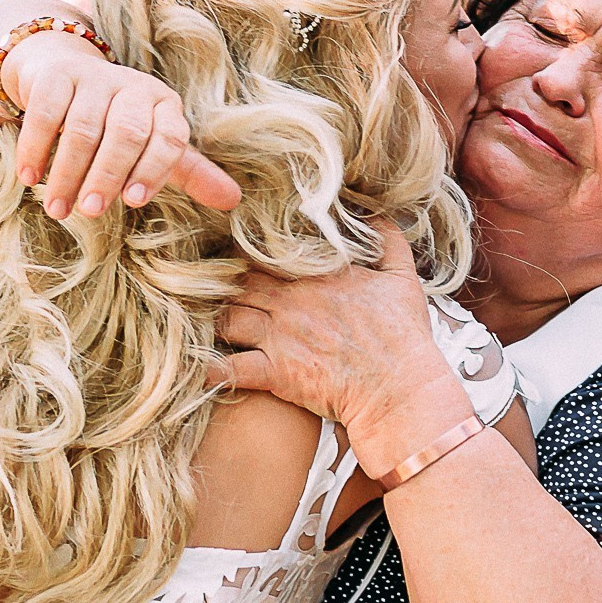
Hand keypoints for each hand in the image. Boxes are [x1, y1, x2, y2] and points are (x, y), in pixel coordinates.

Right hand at [0, 16, 241, 218]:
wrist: (65, 75)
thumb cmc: (118, 124)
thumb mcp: (155, 146)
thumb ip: (190, 172)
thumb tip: (234, 200)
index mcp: (165, 105)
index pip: (168, 137)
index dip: (154, 169)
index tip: (133, 202)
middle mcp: (134, 86)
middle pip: (126, 133)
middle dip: (108, 175)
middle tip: (91, 212)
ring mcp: (95, 77)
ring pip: (83, 127)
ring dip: (68, 172)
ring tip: (58, 208)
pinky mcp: (57, 75)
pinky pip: (46, 112)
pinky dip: (37, 147)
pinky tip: (29, 178)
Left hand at [217, 224, 468, 451]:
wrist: (399, 389)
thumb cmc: (404, 337)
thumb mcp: (403, 277)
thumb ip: (387, 238)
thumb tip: (372, 213)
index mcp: (318, 274)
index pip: (267, 251)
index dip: (246, 253)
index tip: (236, 258)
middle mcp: (292, 300)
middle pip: (238, 282)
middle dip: (222, 286)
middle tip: (208, 291)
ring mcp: (280, 336)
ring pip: (226, 318)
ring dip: (215, 321)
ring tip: (206, 325)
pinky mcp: (276, 372)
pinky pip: (229, 369)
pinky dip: (209, 369)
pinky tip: (198, 368)